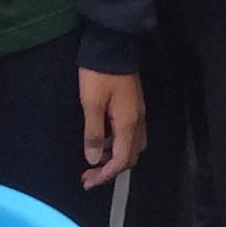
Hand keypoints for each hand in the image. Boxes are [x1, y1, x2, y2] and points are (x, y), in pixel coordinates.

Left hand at [78, 68, 144, 188]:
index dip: (105, 175)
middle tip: (88, 175)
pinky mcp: (133, 106)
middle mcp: (137, 122)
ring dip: (113, 157)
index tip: (87, 181)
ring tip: (92, 159)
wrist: (113, 45)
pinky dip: (115, 144)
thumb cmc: (99, 74)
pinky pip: (128, 134)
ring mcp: (138, 113)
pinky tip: (101, 141)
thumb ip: (94, 133)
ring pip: (131, 146)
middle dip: (110, 170)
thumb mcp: (91, 103)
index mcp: (128, 123)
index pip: (121, 160)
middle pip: (130, 156)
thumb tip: (94, 159)